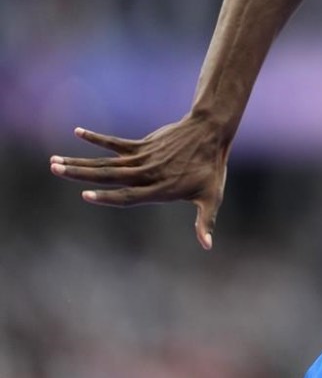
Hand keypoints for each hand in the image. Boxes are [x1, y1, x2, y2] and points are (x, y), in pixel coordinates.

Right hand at [49, 115, 228, 249]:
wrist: (211, 133)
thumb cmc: (211, 168)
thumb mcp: (211, 196)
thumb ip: (205, 221)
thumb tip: (207, 246)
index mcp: (160, 189)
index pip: (129, 196)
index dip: (108, 197)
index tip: (86, 195)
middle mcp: (148, 174)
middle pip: (109, 176)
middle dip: (81, 175)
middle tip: (55, 169)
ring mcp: (144, 158)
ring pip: (107, 162)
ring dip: (80, 161)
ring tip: (54, 161)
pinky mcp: (143, 145)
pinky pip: (116, 143)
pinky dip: (97, 138)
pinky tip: (78, 132)